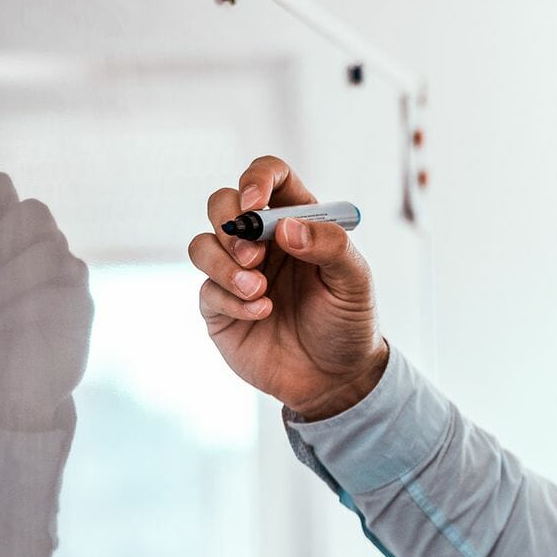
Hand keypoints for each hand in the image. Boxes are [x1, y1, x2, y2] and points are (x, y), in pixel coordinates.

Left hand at [0, 171, 92, 430]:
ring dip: (7, 277)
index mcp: (1, 239)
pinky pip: (61, 285)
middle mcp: (35, 250)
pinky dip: (23, 302)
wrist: (2, 388)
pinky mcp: (79, 301)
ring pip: (48, 248)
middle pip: (34, 211)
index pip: (4, 191)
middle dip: (2, 238)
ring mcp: (62, 274)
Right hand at [190, 155, 385, 419]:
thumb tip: (285, 226)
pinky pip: (206, 289)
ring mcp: (236, 273)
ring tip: (259, 290)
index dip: (257, 178)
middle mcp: (262, 241)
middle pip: (223, 203)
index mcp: (297, 222)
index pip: (270, 177)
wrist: (334, 379)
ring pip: (202, 244)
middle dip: (231, 223)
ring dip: (224, 264)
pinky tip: (262, 313)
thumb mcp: (354, 281)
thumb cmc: (348, 322)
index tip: (255, 202)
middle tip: (255, 255)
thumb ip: (329, 246)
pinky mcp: (219, 307)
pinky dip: (231, 300)